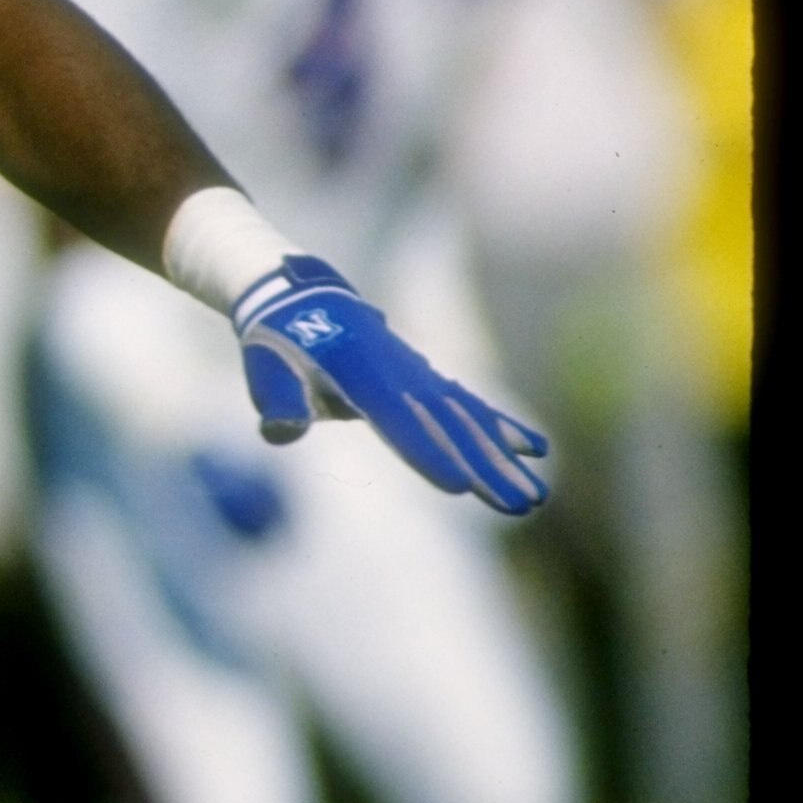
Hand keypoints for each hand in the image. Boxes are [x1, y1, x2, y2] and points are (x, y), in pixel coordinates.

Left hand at [233, 256, 550, 515]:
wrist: (302, 297)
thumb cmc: (279, 343)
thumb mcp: (266, 369)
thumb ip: (278, 401)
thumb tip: (280, 431)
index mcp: (357, 371)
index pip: (396, 420)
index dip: (426, 452)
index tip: (460, 486)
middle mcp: (398, 373)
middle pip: (446, 427)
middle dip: (485, 467)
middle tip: (522, 505)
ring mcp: (417, 374)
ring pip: (467, 420)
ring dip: (502, 457)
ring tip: (536, 495)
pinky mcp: (426, 379)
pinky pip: (469, 405)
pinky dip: (501, 426)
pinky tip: (535, 450)